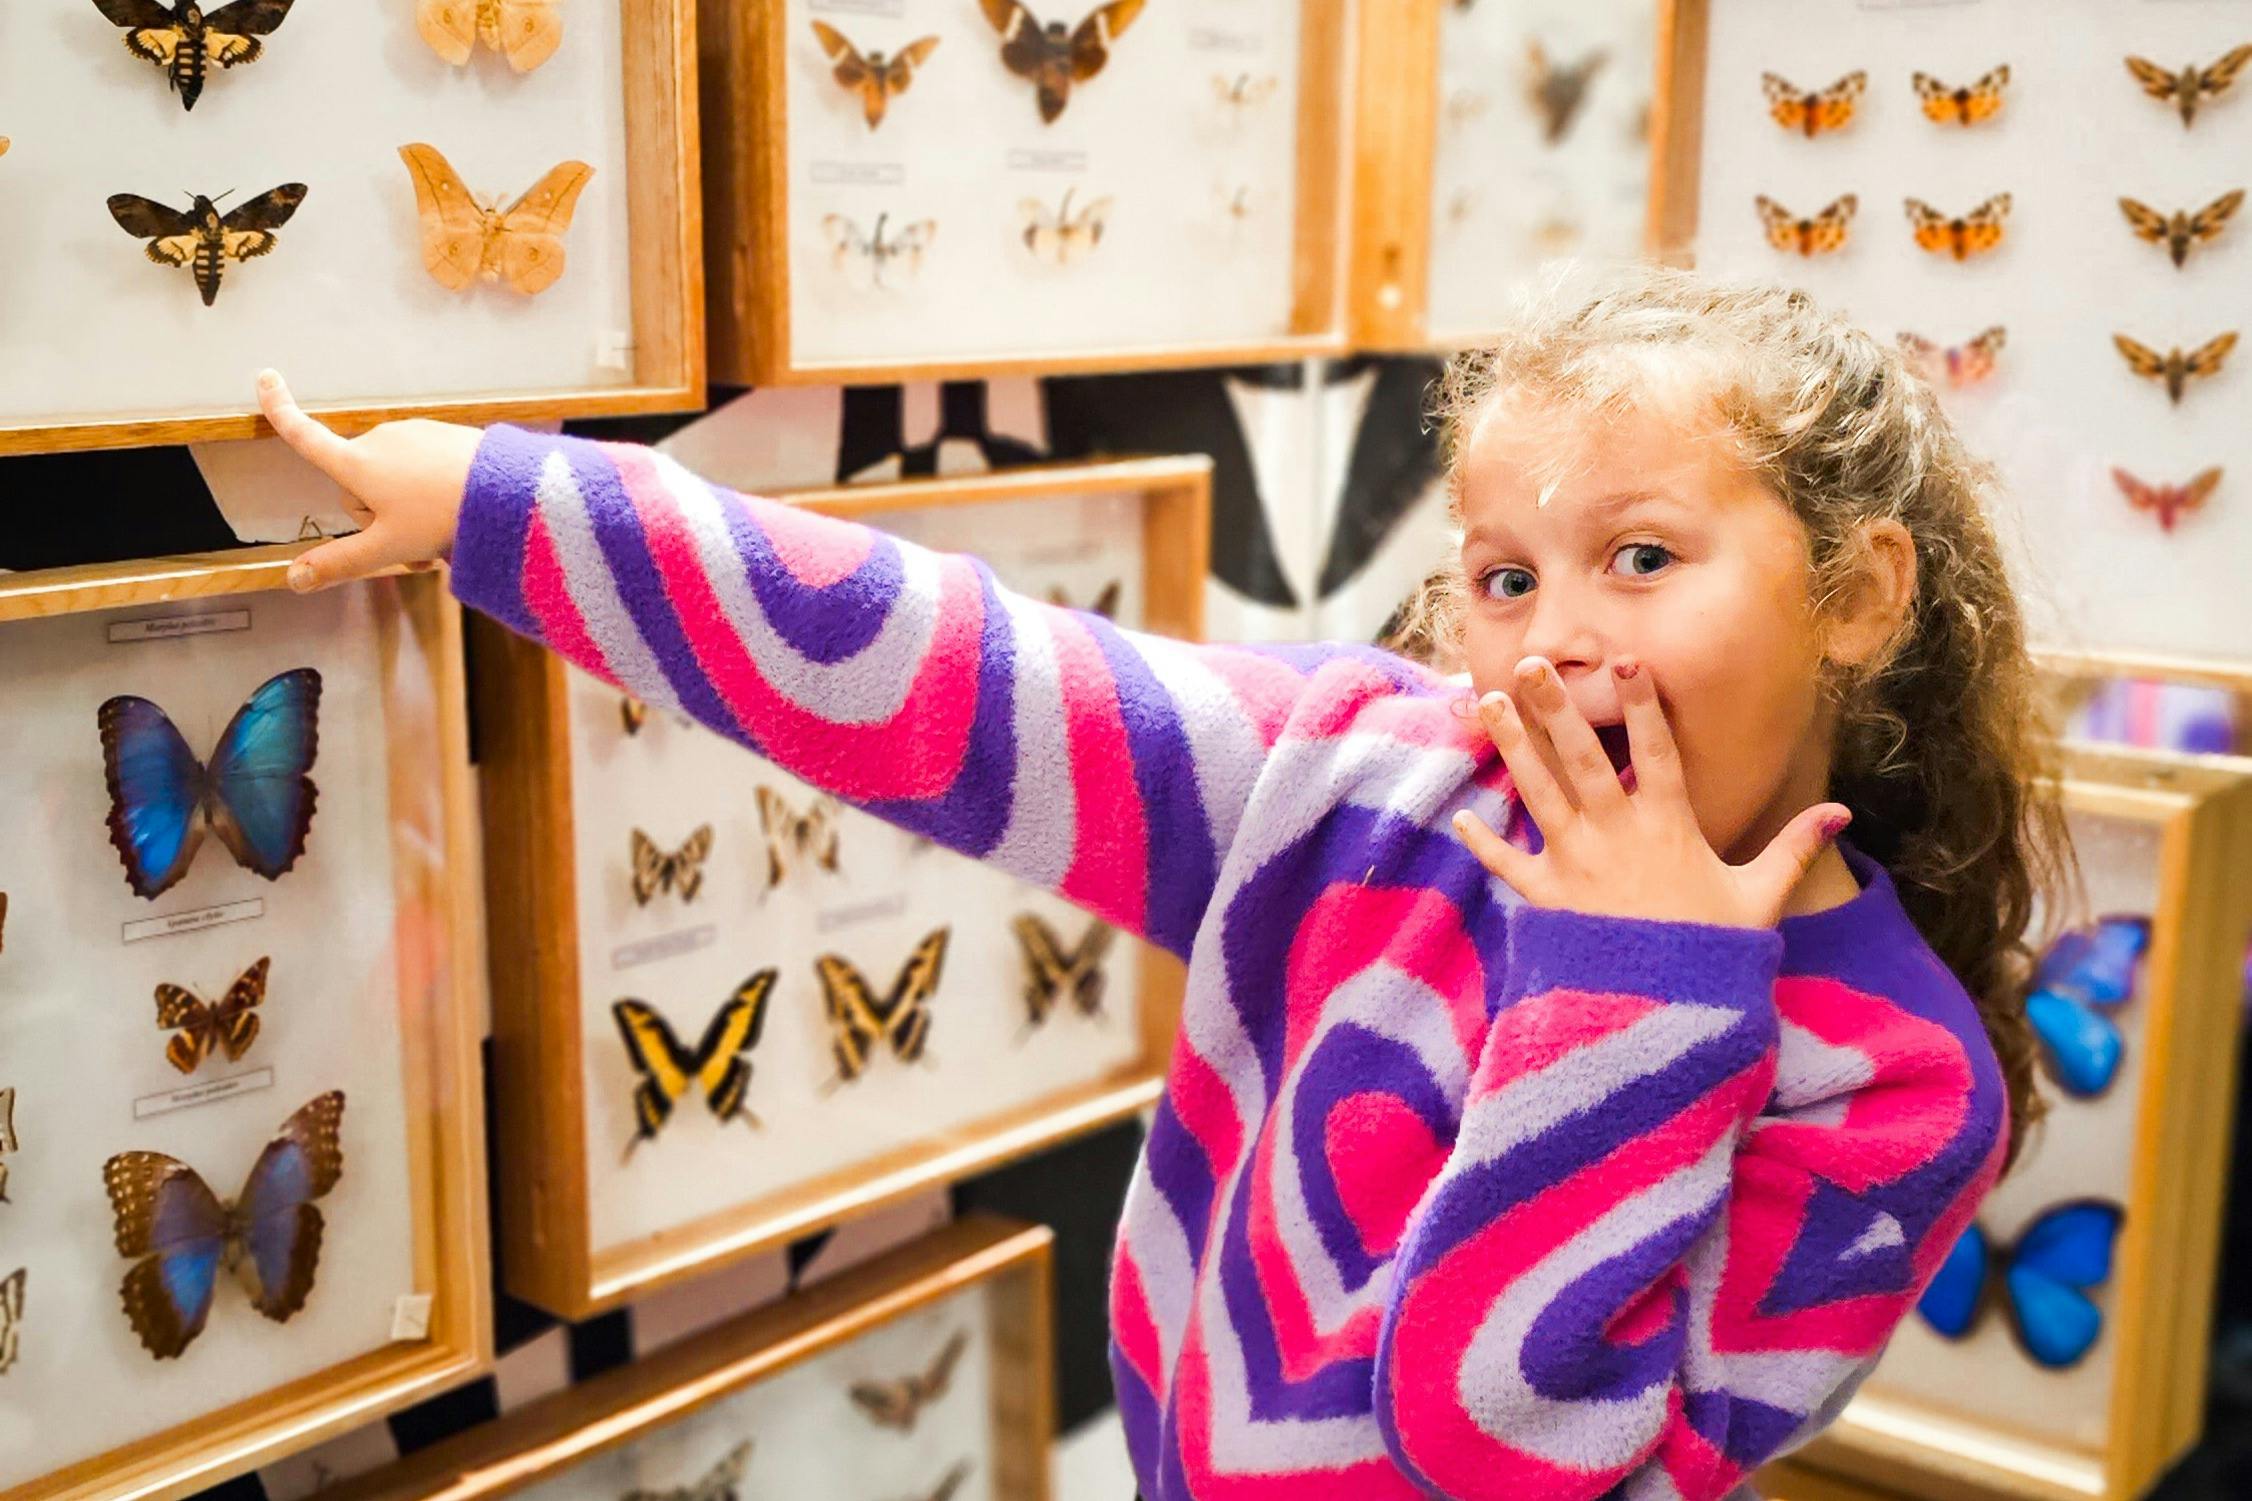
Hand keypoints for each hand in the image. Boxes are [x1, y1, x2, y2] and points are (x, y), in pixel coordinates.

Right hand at [254, 369, 485, 592]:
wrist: (506, 491)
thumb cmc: (442, 517)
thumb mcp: (387, 547)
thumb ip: (340, 563)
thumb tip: (292, 580)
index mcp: (357, 463)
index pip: (306, 436)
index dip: (281, 411)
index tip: (265, 378)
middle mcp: (380, 440)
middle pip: (359, 485)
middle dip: (377, 517)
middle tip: (413, 543)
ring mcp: (414, 435)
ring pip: (394, 479)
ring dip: (408, 508)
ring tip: (441, 530)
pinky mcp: (444, 435)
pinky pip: (424, 467)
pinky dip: (432, 490)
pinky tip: (457, 508)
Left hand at [1451, 656, 1849, 928]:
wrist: (1662, 1015)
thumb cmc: (1713, 955)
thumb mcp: (1758, 900)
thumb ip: (1792, 849)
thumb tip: (1841, 811)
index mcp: (1668, 829)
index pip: (1656, 753)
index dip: (1644, 706)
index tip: (1627, 660)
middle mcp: (1615, 836)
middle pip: (1582, 759)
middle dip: (1555, 708)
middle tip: (1530, 664)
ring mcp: (1575, 865)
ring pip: (1538, 793)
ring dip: (1512, 747)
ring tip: (1486, 701)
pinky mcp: (1545, 900)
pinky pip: (1507, 865)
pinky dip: (1482, 843)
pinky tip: (1458, 818)